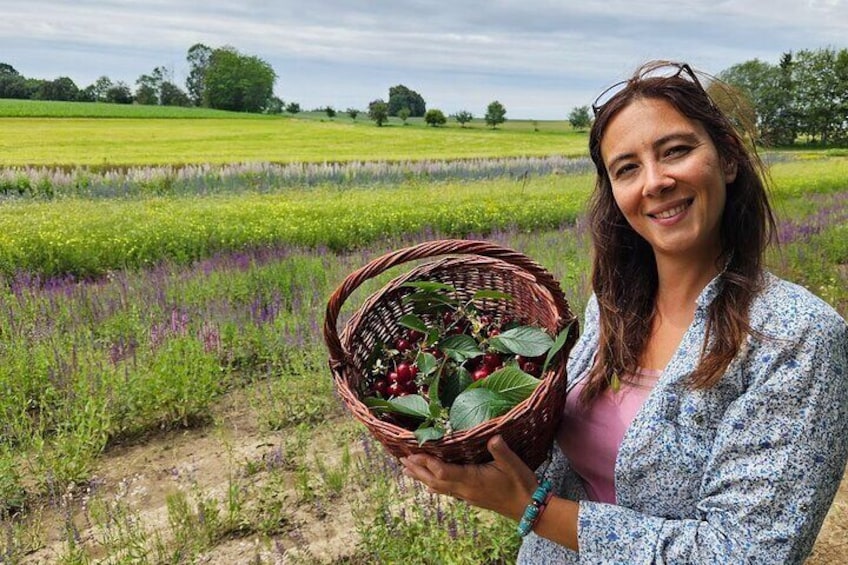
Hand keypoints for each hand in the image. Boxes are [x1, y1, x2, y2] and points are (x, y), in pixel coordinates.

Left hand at [400, 435, 538, 520]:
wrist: (529, 509)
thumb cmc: (521, 484)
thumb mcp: (514, 464)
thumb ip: (501, 451)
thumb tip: (494, 437)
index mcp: (472, 480)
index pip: (443, 472)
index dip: (427, 463)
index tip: (413, 453)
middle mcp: (465, 490)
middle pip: (435, 481)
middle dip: (418, 470)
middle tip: (402, 460)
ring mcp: (467, 496)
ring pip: (439, 487)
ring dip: (422, 478)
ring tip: (408, 470)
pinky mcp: (471, 498)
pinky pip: (447, 491)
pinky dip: (435, 484)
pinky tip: (431, 482)